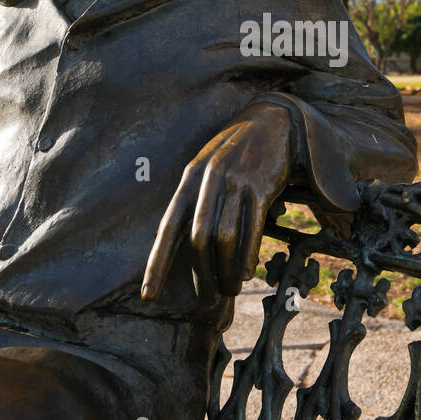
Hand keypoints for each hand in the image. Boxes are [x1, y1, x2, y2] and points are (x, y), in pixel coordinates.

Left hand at [142, 103, 292, 301]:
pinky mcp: (261, 186)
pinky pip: (253, 228)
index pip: (167, 227)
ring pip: (225, 237)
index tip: (148, 295)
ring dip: (227, 270)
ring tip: (231, 288)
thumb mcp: (207, 169)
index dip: (156, 263)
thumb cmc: (235, 154)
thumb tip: (189, 248)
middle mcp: (208, 180)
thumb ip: (196, 202)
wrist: (272, 122)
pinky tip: (248, 272)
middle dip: (202, 274)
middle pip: (198, 238)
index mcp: (189, 179)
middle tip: (207, 297)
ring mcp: (236, 182)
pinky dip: (248, 255)